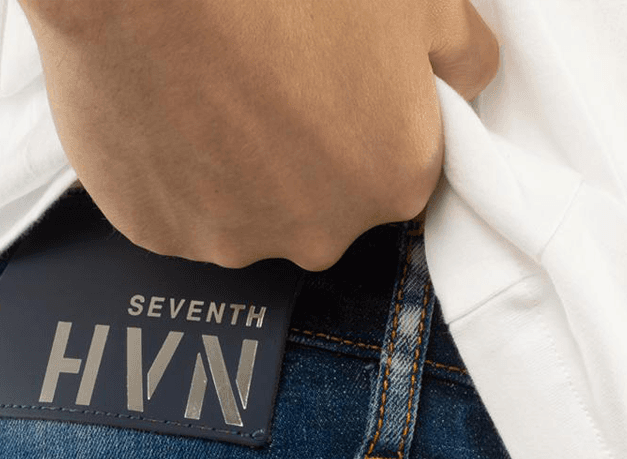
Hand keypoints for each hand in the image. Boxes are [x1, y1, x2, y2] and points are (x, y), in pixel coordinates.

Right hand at [18, 0, 499, 269]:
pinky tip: (167, 100)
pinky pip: (176, 205)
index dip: (374, 113)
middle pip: (324, 202)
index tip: (342, 69)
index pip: (402, 165)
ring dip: (236, 160)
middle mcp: (320, 233)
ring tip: (214, 77)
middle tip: (273, 64)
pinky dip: (174, 164)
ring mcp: (232, 240)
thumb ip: (461, 50)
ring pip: (246, 208)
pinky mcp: (157, 232)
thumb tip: (468, 75)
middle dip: (306, 147)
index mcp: (395, 178)